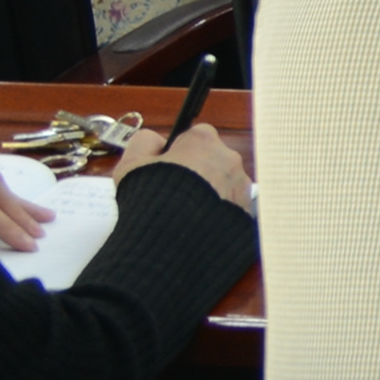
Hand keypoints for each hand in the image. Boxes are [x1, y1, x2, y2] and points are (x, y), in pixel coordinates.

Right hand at [114, 122, 253, 215]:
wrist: (174, 242)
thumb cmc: (151, 202)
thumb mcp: (130, 165)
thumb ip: (143, 143)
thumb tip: (154, 140)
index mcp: (202, 141)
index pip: (195, 137)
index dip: (179, 152)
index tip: (168, 168)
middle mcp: (229, 159)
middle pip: (213, 160)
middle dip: (198, 173)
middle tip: (175, 194)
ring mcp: (241, 185)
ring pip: (225, 184)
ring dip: (210, 194)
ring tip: (187, 213)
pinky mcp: (248, 211)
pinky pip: (233, 206)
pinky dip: (220, 213)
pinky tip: (200, 225)